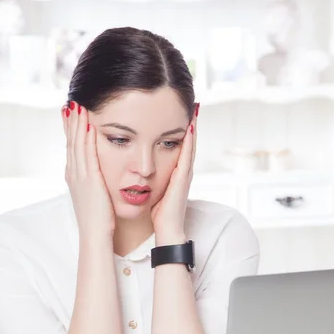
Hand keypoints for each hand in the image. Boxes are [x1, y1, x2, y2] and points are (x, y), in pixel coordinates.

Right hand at [65, 101, 115, 239]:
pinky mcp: (89, 179)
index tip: (71, 116)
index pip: (72, 149)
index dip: (71, 131)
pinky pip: (87, 153)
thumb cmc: (99, 219)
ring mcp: (79, 176)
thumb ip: (94, 183)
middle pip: (71, 142)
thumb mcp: (94, 196)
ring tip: (78, 106)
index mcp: (74, 177)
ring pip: (77, 144)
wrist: (95, 234)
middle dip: (71, 123)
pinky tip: (89, 124)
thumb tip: (98, 176)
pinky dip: (87, 138)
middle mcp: (73, 174)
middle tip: (70, 104)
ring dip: (77, 124)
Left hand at [151, 113, 196, 244]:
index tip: (178, 112)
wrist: (167, 230)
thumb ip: (151, 179)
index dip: (180, 129)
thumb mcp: (154, 191)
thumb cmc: (159, 214)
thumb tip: (141, 171)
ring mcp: (185, 173)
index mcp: (175, 172)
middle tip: (190, 103)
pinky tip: (190, 126)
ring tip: (193, 108)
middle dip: (190, 123)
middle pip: (187, 141)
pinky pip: (188, 155)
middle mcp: (183, 170)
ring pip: (190, 144)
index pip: (179, 146)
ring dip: (193, 126)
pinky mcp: (184, 178)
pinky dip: (190, 140)